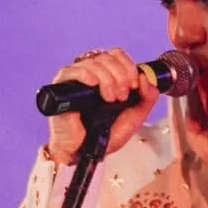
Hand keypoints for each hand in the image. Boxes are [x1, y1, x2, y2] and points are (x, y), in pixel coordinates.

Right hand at [43, 47, 161, 166]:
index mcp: (106, 77)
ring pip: (93, 62)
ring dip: (107, 79)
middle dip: (120, 75)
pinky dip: (86, 74)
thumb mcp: (134, 117)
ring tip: (109, 99)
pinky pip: (72, 70)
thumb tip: (146, 78)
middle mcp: (91, 74)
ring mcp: (75, 79)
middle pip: (106, 56)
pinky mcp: (61, 87)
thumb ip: (147, 98)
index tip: (134, 85)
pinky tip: (93, 85)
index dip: (128, 66)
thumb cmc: (104, 135)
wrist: (85, 152)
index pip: (116, 55)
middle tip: (122, 96)